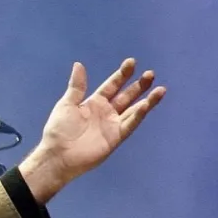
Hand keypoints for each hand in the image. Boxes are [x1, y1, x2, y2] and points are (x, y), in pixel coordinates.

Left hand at [20, 58, 165, 203]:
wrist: (58, 155)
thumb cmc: (58, 130)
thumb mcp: (67, 104)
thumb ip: (77, 86)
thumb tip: (78, 64)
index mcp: (94, 102)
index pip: (112, 85)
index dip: (122, 75)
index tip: (132, 62)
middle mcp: (106, 112)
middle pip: (126, 96)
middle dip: (139, 86)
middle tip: (150, 74)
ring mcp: (112, 125)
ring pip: (133, 110)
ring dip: (147, 100)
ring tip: (160, 89)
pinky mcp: (115, 137)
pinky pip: (130, 124)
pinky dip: (138, 115)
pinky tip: (146, 105)